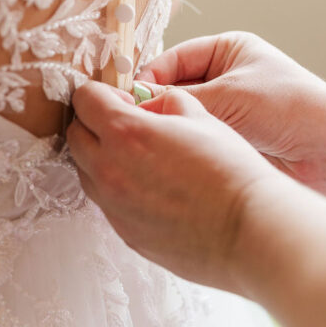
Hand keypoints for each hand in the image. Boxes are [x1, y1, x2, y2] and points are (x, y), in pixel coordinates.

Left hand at [67, 80, 279, 292]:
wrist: (249, 229)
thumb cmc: (231, 171)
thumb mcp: (201, 117)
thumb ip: (167, 103)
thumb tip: (153, 106)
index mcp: (125, 133)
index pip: (85, 100)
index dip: (101, 93)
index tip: (120, 98)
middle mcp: (109, 170)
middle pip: (75, 136)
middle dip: (92, 123)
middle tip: (124, 124)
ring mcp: (114, 207)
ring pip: (86, 172)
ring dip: (100, 158)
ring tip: (137, 157)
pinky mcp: (126, 233)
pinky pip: (107, 203)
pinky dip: (117, 189)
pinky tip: (150, 187)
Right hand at [138, 32, 325, 197]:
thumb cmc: (291, 108)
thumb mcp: (229, 96)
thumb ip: (180, 99)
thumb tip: (136, 103)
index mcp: (228, 50)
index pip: (173, 59)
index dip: (150, 78)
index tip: (127, 99)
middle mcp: (227, 76)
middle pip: (175, 88)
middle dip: (157, 105)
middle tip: (131, 124)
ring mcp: (230, 108)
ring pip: (185, 117)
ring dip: (172, 128)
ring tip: (151, 142)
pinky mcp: (234, 138)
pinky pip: (199, 139)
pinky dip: (186, 146)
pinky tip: (170, 157)